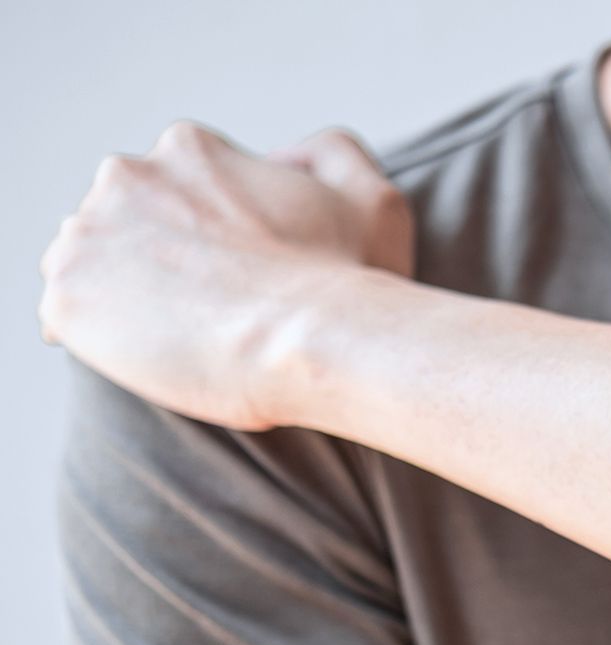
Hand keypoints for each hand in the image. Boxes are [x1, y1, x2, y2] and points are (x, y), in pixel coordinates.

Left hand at [39, 123, 411, 429]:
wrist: (316, 342)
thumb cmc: (352, 276)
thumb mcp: (373, 194)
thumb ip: (333, 154)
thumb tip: (287, 160)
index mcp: (188, 152)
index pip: (177, 184)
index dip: (209, 229)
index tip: (237, 268)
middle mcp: (125, 179)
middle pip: (125, 217)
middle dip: (159, 253)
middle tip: (209, 303)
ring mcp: (89, 238)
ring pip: (91, 261)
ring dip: (125, 290)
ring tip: (178, 333)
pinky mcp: (67, 300)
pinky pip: (64, 317)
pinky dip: (97, 334)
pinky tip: (146, 353)